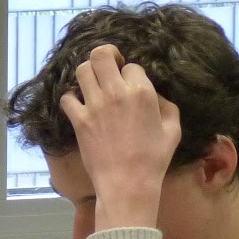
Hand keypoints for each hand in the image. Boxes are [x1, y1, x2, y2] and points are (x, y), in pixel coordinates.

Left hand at [59, 44, 180, 228]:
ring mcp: (94, 106)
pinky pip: (66, 98)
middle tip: (108, 67)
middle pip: (101, 55)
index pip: (131, 65)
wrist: (127, 183)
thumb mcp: (172, 128)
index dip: (130, 73)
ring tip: (93, 83)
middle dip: (105, 57)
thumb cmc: (154, 159)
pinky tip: (79, 104)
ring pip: (82, 70)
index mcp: (142, 91)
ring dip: (87, 73)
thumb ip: (165, 104)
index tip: (130, 84)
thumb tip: (154, 94)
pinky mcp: (79, 122)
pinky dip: (70, 97)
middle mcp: (116, 93)